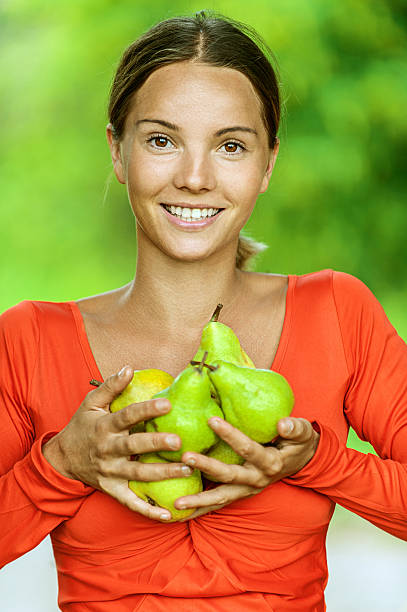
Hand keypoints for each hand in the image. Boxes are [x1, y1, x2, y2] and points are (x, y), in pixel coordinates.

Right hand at [42, 366, 192, 520]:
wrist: (61, 460)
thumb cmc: (82, 427)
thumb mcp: (91, 403)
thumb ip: (111, 386)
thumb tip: (130, 367)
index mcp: (104, 427)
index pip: (127, 416)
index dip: (147, 410)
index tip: (168, 403)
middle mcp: (108, 450)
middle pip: (135, 447)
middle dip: (157, 444)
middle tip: (180, 441)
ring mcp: (110, 472)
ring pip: (139, 475)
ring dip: (163, 474)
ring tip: (188, 469)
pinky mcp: (112, 490)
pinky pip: (131, 503)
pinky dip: (148, 511)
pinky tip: (168, 515)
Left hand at [175, 416, 319, 519]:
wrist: (302, 461)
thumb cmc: (297, 441)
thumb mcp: (301, 432)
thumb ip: (294, 428)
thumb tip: (282, 423)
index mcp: (270, 463)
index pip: (248, 449)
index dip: (230, 435)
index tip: (211, 419)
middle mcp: (257, 480)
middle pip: (228, 475)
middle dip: (206, 466)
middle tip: (185, 457)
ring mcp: (247, 490)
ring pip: (221, 498)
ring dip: (199, 501)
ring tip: (176, 503)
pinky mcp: (239, 494)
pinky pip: (218, 504)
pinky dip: (200, 510)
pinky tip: (180, 514)